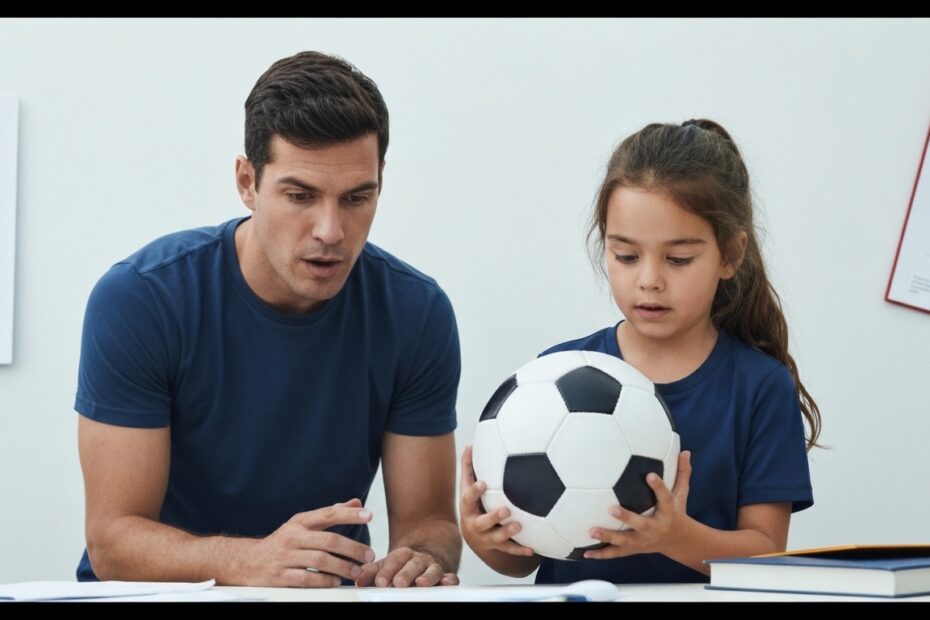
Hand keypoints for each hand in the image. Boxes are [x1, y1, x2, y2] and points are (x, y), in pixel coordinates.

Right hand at [244, 498, 376, 586]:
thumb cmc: (283, 542)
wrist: (248, 562)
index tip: (368, 514)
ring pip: (320, 560)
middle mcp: (293, 536)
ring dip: (342, 567)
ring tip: (357, 572)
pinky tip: (336, 581)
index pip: (328, 514)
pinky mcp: (280, 576)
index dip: (349, 514)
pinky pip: (307, 578)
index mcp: (300, 522)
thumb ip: (330, 514)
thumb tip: (357, 504)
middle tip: (369, 555)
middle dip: (352, 548)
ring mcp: (286, 557)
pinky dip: (324, 581)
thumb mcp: (303, 524)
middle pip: (328, 540)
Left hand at [354, 546, 457, 586]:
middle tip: (398, 583)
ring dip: (427, 577)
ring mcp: (433, 567)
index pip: (395, 560)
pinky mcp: (445, 576)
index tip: (380, 581)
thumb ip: (372, 572)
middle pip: (413, 565)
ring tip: (420, 584)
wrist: (427, 554)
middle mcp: (419, 559)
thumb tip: (357, 580)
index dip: (387, 570)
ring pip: (432, 570)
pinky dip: (449, 580)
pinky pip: (450, 577)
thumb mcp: (387, 565)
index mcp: (403, 555)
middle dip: (406, 574)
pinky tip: (446, 582)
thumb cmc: (402, 565)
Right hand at [459, 445, 534, 558]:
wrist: (473, 535)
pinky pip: (509, 550)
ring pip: (496, 538)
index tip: (484, 483)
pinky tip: (532, 549)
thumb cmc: (473, 503)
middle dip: (494, 517)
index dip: (475, 492)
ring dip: (507, 533)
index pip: (468, 499)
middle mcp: (475, 524)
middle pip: (482, 523)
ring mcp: (486, 537)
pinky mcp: (497, 547)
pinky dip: (520, 550)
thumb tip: (470, 444)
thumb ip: (469, 467)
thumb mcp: (467, 487)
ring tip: (519, 526)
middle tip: (506, 509)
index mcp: (468, 508)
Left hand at [584, 451, 692, 559]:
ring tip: (592, 531)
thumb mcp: (681, 494)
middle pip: (641, 524)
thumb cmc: (676, 512)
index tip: (650, 475)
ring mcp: (643, 540)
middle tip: (611, 508)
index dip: (658, 487)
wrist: (678, 541)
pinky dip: (601, 554)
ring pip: (625, 540)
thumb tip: (685, 451)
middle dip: (627, 517)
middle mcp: (654, 528)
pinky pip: (616, 553)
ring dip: (608, 536)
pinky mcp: (633, 548)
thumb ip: (681, 472)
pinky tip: (585, 553)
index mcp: (667, 512)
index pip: (665, 498)